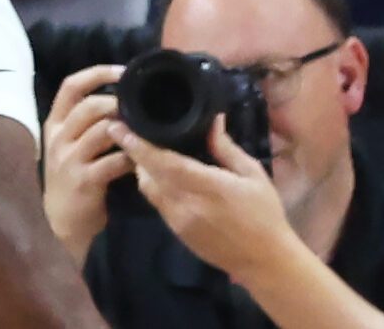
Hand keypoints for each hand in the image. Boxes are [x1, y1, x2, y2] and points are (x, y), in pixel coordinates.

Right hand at [41, 64, 130, 263]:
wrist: (62, 222)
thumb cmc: (72, 179)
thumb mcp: (69, 146)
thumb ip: (87, 124)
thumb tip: (121, 101)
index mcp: (54, 123)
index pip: (71, 86)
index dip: (97, 74)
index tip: (123, 71)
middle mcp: (58, 137)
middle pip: (88, 106)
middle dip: (118, 103)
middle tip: (141, 106)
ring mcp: (69, 158)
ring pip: (102, 131)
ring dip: (128, 129)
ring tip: (146, 131)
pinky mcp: (85, 180)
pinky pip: (114, 162)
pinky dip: (132, 158)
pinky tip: (143, 160)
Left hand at [121, 117, 300, 283]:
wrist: (266, 262)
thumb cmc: (265, 214)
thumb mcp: (253, 175)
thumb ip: (226, 148)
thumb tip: (212, 120)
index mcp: (206, 186)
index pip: (162, 162)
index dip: (137, 145)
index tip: (118, 127)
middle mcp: (185, 204)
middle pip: (147, 174)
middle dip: (134, 152)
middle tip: (127, 131)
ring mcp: (177, 220)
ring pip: (147, 189)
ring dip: (142, 169)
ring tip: (142, 150)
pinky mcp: (176, 231)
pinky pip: (156, 202)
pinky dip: (153, 185)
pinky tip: (159, 175)